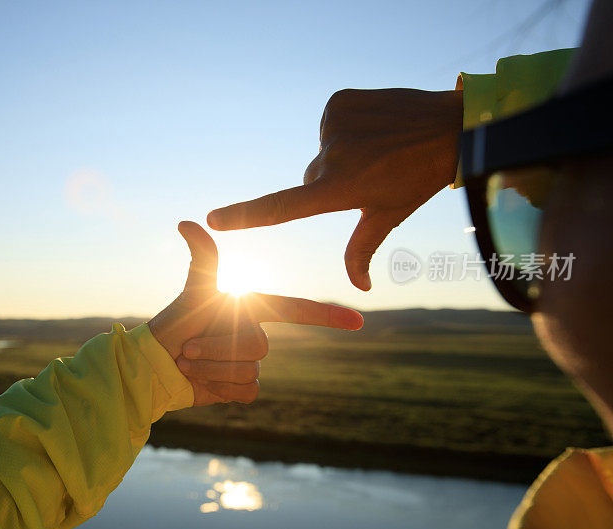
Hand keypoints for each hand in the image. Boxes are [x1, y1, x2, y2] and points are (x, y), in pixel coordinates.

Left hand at [148, 221, 362, 405]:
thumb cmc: (174, 324)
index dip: (327, 315)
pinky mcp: (242, 388)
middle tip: (188, 346)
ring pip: (249, 369)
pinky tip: (202, 382)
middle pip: (258, 345)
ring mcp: (250, 363)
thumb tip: (188, 222)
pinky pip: (245, 391)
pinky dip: (218, 387)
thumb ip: (202, 258)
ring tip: (189, 360)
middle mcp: (256, 335)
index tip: (358, 321)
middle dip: (217, 346)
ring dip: (212, 366)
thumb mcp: (193, 292)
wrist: (155, 365)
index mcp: (252, 309)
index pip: (297, 310)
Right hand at [207, 88, 463, 290]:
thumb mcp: (389, 215)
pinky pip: (330, 124)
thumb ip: (362, 251)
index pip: (283, 207)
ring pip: (322, 151)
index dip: (245, 216)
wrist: (452, 124)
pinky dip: (346, 127)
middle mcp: (332, 157)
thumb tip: (360, 288)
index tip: (213, 220)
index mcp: (341, 190)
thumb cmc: (420, 178)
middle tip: (373, 172)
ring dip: (342, 152)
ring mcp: (333, 126)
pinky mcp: (338, 102)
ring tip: (379, 148)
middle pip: (311, 179)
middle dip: (332, 181)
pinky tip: (375, 126)